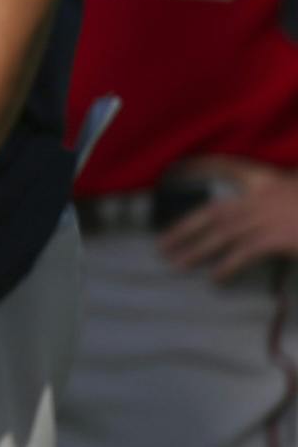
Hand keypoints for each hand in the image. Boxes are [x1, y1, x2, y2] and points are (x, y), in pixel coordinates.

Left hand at [160, 159, 297, 279]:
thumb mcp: (292, 194)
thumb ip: (276, 201)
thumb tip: (258, 221)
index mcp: (269, 180)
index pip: (228, 168)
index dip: (201, 170)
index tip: (177, 174)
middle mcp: (263, 195)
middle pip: (214, 211)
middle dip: (185, 226)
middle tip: (161, 243)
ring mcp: (270, 216)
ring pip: (222, 233)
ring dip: (196, 248)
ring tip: (176, 262)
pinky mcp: (279, 238)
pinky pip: (245, 252)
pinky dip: (228, 265)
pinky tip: (215, 277)